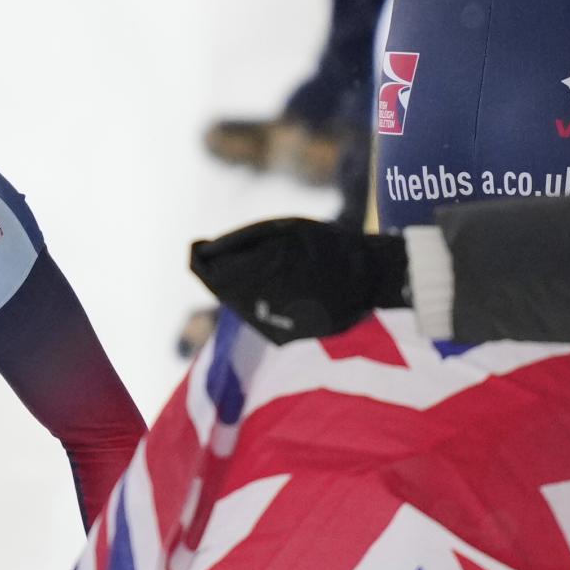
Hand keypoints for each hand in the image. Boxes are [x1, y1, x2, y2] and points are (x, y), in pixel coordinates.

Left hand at [189, 217, 407, 343]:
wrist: (371, 280)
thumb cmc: (326, 246)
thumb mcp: (285, 230)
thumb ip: (242, 240)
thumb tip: (202, 250)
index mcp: (255, 274)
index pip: (206, 272)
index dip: (199, 258)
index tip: (199, 247)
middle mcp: (258, 305)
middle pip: (218, 290)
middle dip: (217, 272)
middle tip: (226, 255)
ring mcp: (269, 326)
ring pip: (235, 306)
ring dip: (235, 287)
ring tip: (260, 269)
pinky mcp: (281, 339)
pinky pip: (255, 318)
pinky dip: (254, 302)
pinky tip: (274, 288)